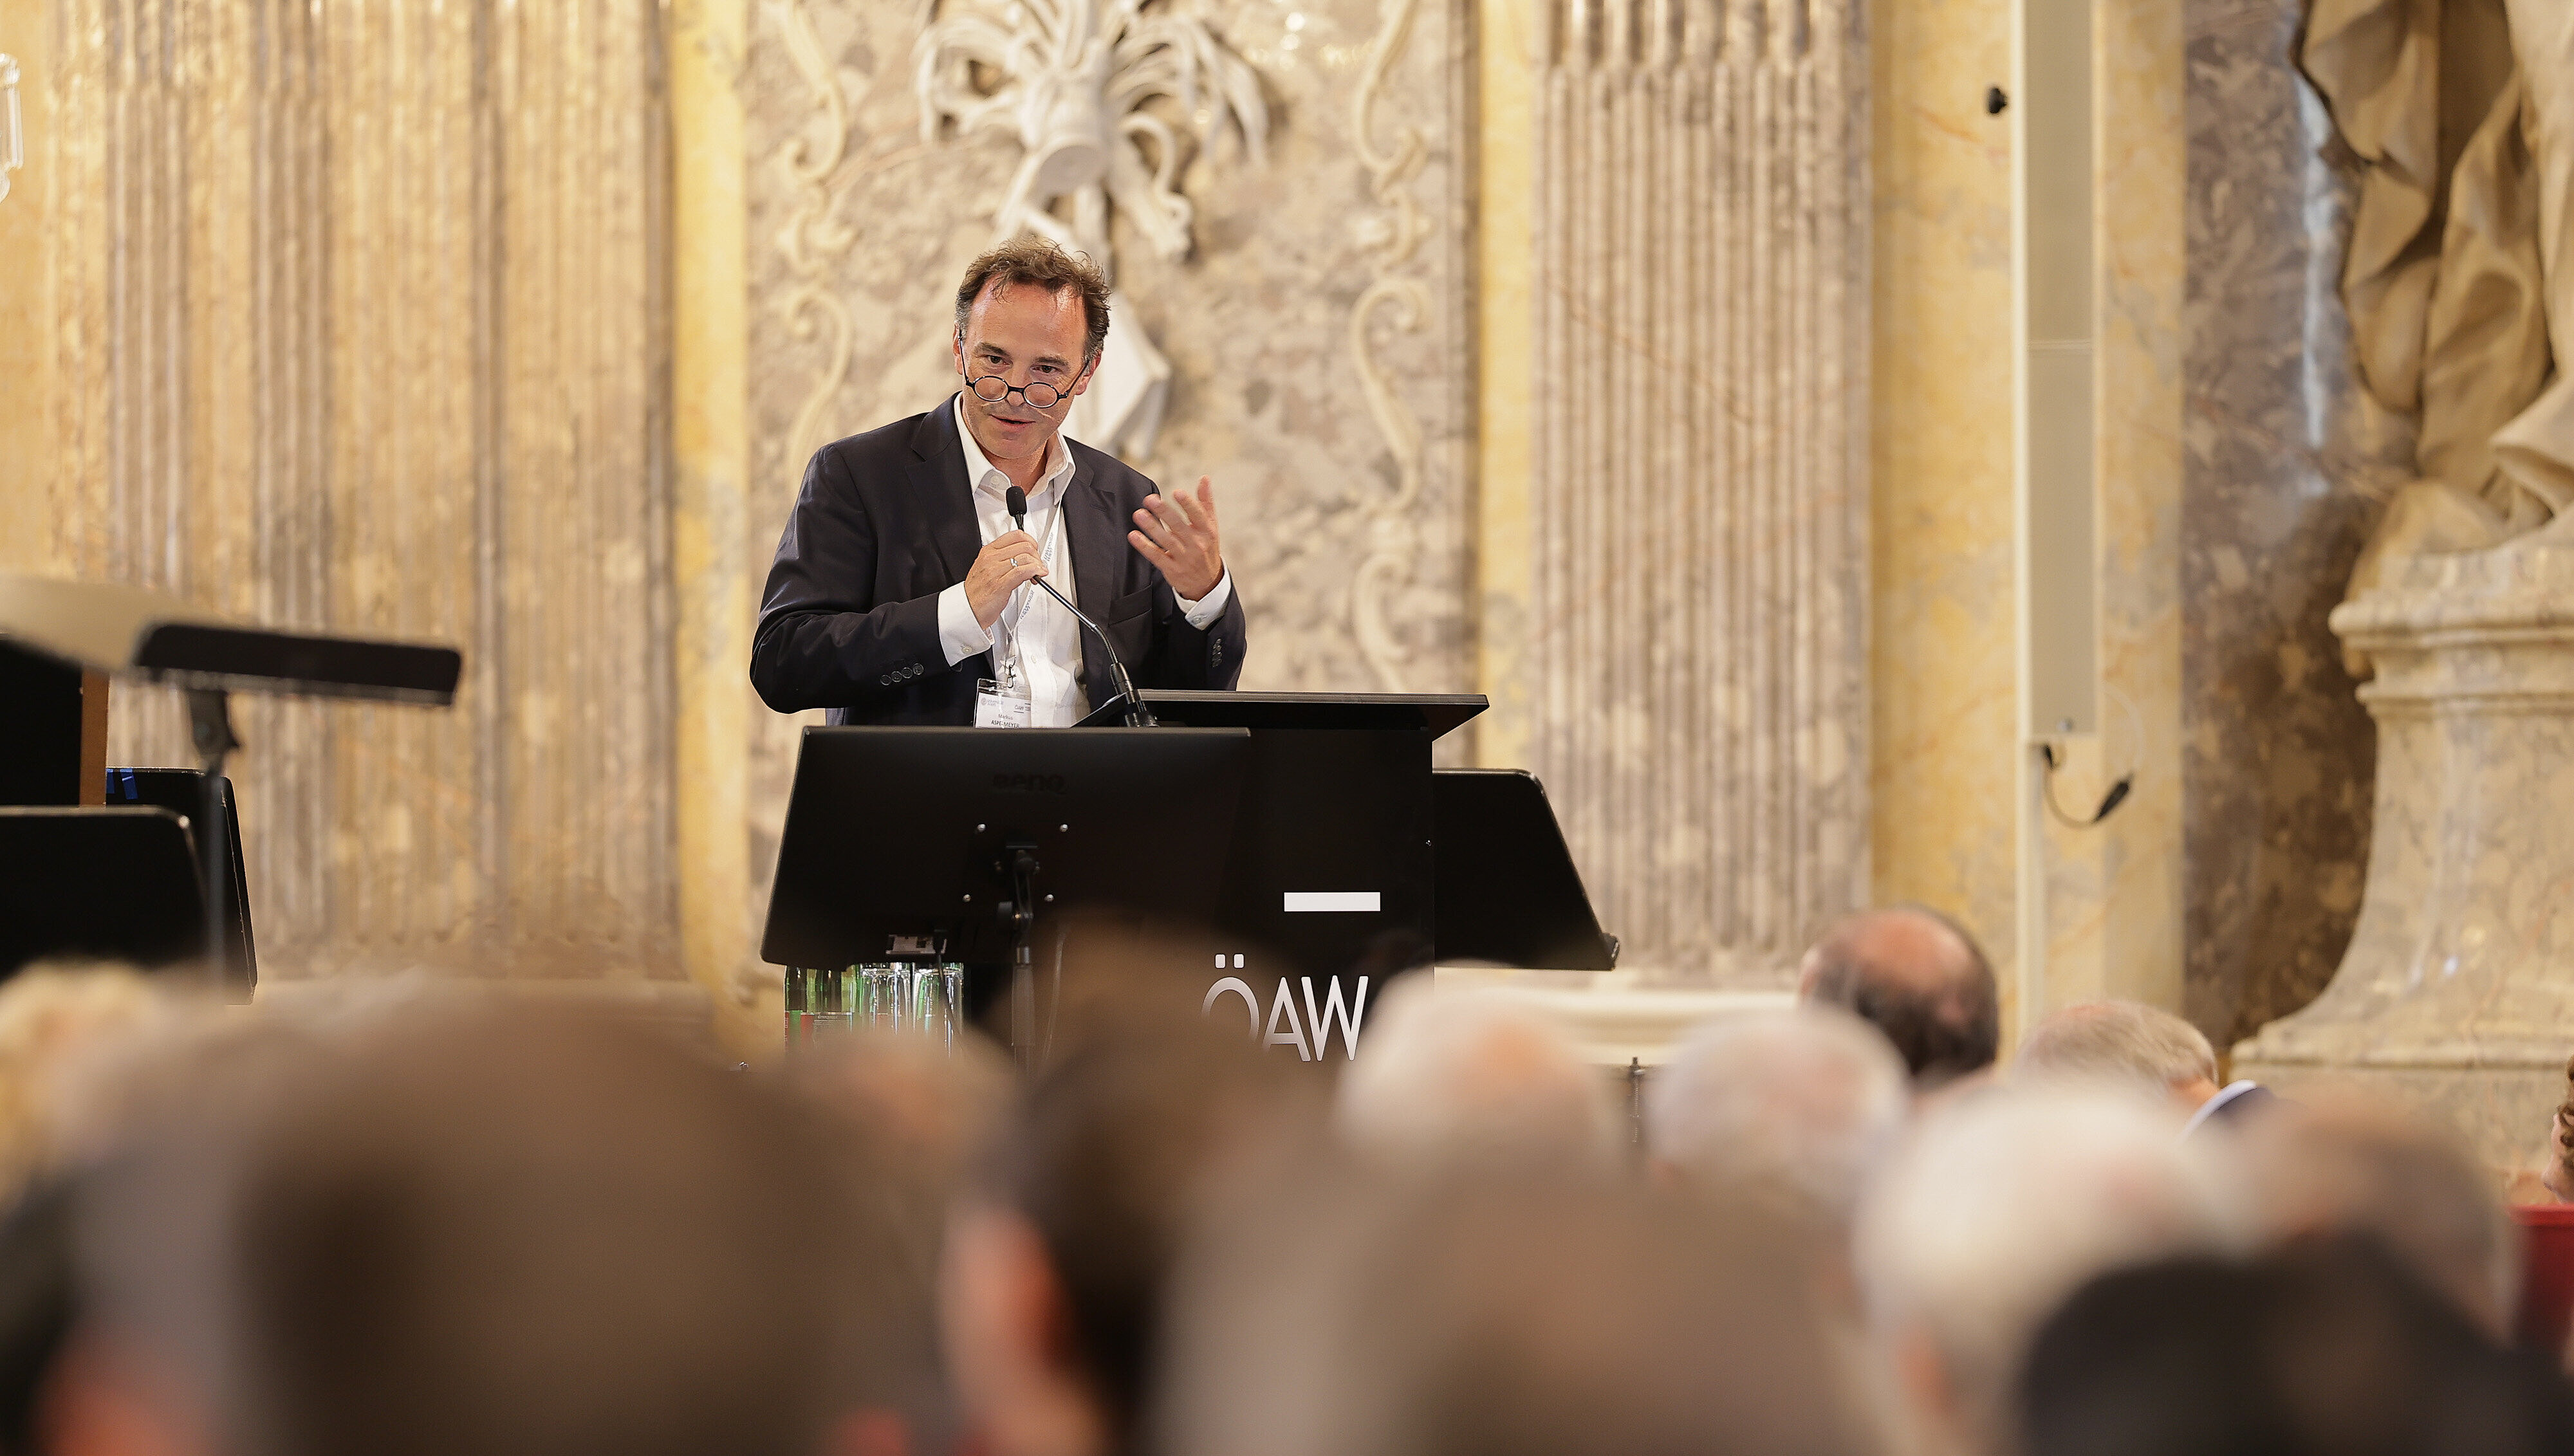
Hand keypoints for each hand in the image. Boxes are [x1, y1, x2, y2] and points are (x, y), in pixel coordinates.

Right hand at [964, 530, 1047, 628]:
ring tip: (1038, 573)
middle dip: (1037, 555)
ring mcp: (995, 571)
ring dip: (1038, 565)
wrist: (968, 609)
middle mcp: (991, 558)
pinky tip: (1037, 576)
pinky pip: (1022, 571)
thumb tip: (1025, 557)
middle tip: (1038, 565)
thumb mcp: (987, 568)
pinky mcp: (1000, 584)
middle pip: (1024, 545)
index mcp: (988, 551)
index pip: (1016, 535)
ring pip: (1026, 557)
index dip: (1031, 542)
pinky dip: (1034, 572)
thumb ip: (1004, 559)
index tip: (1034, 550)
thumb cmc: (977, 592)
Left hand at [1129, 477, 1224, 600]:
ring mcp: (1184, 558)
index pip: (1198, 515)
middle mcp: (1196, 544)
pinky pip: (1156, 556)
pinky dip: (1144, 546)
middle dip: (1164, 512)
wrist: (1207, 582)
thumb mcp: (1211, 526)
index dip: (1188, 504)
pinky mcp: (1172, 569)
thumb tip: (1204, 479)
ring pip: (1166, 541)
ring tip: (1139, 514)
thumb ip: (1205, 502)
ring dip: (1151, 527)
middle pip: (1179, 526)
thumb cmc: (1206, 548)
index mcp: (1206, 531)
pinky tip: (1135, 536)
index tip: (1176, 492)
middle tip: (1150, 500)